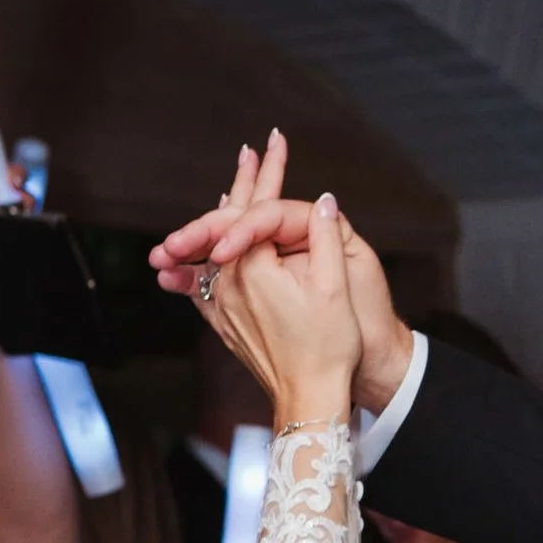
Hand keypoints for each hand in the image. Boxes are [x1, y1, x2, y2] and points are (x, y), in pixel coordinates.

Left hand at [151, 132, 415, 418]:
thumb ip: (326, 239)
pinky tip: (213, 245)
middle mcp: (228, 281)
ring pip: (217, 246)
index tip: (273, 143)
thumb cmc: (328, 350)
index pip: (256, 207)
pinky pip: (208, 278)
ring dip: (223, 214)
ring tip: (228, 186)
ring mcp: (221, 303)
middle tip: (250, 152)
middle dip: (244, 182)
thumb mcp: (335, 288)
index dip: (269, 172)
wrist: (309, 399)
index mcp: (253, 267)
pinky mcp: (223, 321)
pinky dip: (209, 254)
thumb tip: (324, 202)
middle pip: (230, 220)